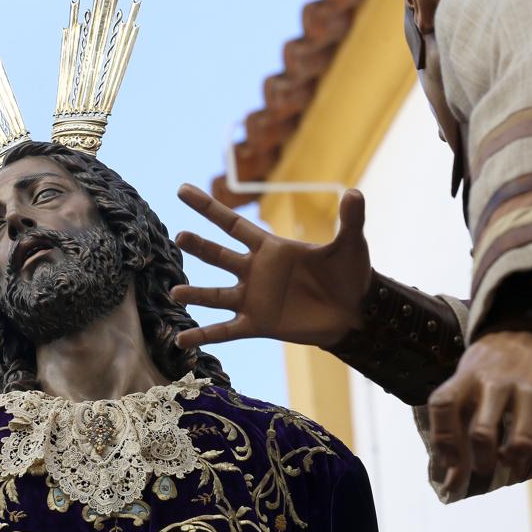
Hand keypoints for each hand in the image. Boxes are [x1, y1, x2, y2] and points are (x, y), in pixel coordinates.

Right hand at [172, 184, 371, 348]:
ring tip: (175, 292)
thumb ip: (350, 219)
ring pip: (216, 296)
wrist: (356, 314)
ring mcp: (253, 299)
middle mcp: (255, 271)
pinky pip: (225, 331)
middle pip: (219, 255)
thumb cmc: (351, 275)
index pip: (232, 224)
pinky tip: (181, 341)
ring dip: (196, 295)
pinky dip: (203, 336)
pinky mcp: (257, 324)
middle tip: (180, 236)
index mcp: (270, 248)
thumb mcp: (351, 245)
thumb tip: (356, 192)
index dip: (208, 207)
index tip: (182, 190)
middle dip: (200, 246)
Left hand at [427, 331, 531, 495]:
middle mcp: (498, 381)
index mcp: (468, 375)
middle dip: (480, 462)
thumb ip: (457, 417)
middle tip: (484, 467)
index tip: (449, 464)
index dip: (442, 441)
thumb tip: (447, 474)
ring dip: (513, 461)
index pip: (443, 406)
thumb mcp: (469, 375)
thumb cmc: (495, 361)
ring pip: (522, 442)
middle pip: (481, 434)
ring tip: (510, 459)